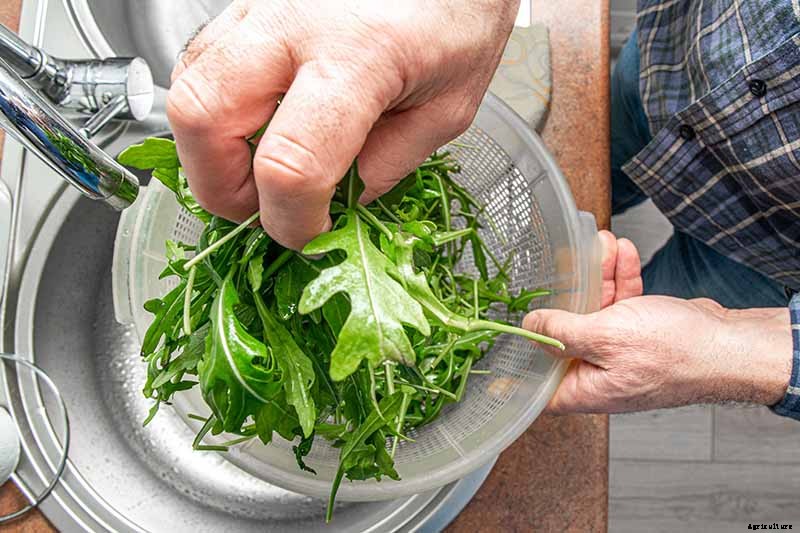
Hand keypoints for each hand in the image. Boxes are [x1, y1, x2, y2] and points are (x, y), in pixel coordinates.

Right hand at [167, 0, 518, 248]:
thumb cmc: (460, 13)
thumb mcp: (448, 107)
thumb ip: (391, 162)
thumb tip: (341, 201)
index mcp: (359, 56)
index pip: (289, 164)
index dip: (290, 221)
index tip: (308, 234)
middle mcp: (294, 23)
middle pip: (201, 117)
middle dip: (219, 187)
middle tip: (260, 207)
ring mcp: (260, 5)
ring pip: (186, 86)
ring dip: (209, 150)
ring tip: (257, 168)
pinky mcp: (248, 2)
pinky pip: (201, 62)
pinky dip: (214, 110)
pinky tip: (255, 124)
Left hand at [523, 231, 791, 413]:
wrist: (729, 345)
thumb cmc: (674, 353)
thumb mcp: (604, 337)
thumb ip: (561, 332)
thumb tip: (528, 328)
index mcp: (583, 388)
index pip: (537, 381)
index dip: (517, 360)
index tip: (499, 333)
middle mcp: (598, 372)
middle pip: (564, 334)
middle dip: (565, 294)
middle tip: (561, 262)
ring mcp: (619, 351)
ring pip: (595, 309)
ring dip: (598, 275)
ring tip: (599, 244)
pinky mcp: (639, 332)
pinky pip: (620, 302)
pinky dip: (620, 278)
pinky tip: (621, 252)